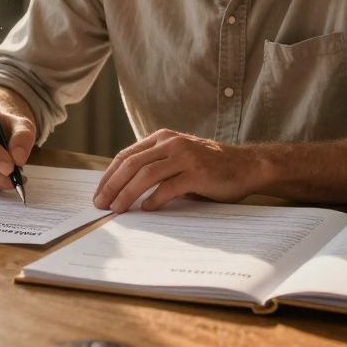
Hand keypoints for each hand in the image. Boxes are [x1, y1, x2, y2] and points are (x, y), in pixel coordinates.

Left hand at [93, 129, 256, 211]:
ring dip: (128, 194)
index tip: (99, 193)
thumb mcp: (178, 159)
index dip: (109, 175)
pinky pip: (169, 187)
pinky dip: (154, 199)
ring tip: (117, 209)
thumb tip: (122, 190)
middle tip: (101, 204)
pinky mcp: (198, 172)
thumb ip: (156, 166)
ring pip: (146, 174)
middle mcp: (172, 143)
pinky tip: (147, 209)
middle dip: (112, 186)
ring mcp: (185, 156)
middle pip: (132, 164)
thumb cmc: (209, 167)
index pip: (126, 155)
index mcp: (163, 138)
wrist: (246, 166)